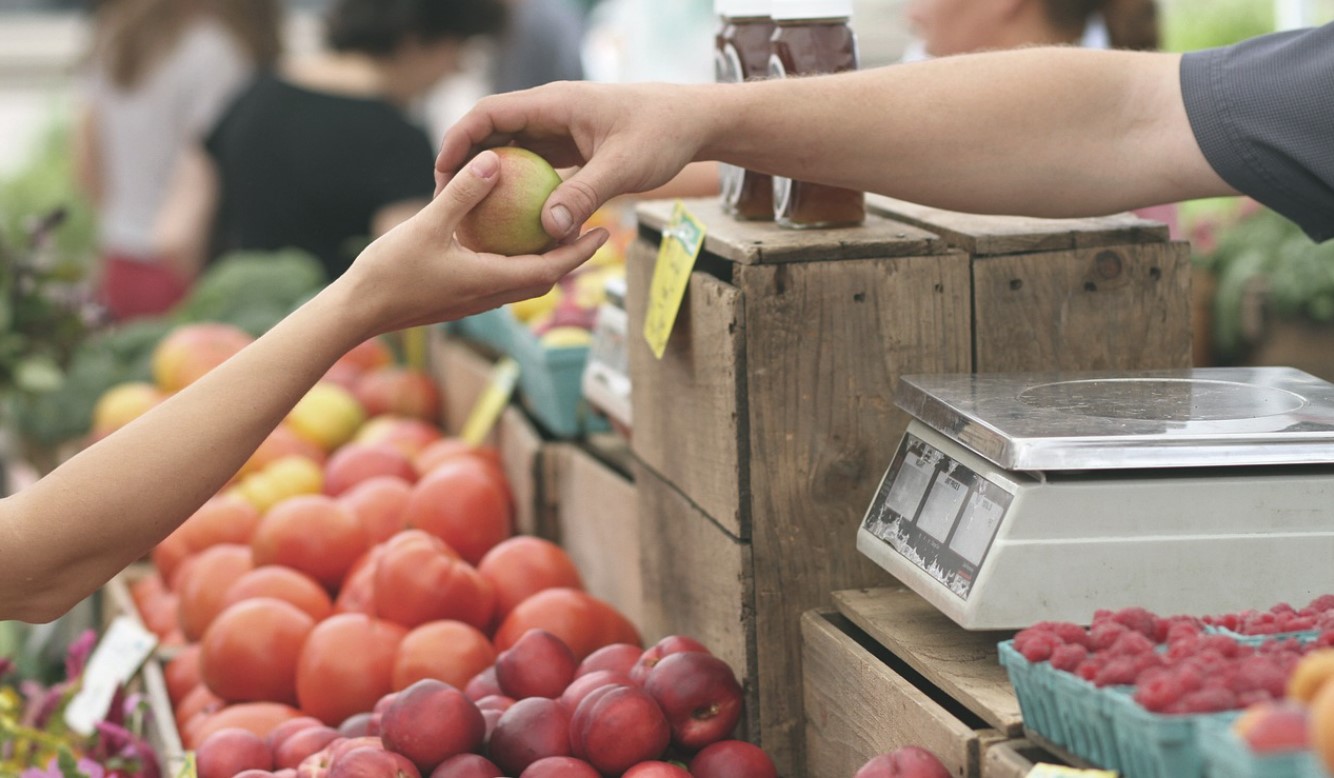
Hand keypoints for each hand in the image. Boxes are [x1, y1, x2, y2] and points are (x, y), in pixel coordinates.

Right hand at [342, 149, 609, 337]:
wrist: (356, 312)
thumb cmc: (389, 272)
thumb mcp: (427, 225)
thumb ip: (462, 194)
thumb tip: (494, 160)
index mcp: (490, 282)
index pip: (551, 269)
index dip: (580, 252)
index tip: (604, 232)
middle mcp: (488, 296)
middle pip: (544, 278)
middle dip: (571, 256)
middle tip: (591, 228)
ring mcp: (473, 300)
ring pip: (521, 281)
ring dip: (544, 260)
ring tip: (556, 231)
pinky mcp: (457, 298)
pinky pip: (498, 278)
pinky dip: (514, 260)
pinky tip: (505, 237)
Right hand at [435, 81, 709, 241]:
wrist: (693, 122)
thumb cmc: (662, 135)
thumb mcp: (624, 167)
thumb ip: (585, 195)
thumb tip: (549, 230)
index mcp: (554, 104)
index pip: (490, 113)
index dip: (459, 140)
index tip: (442, 173)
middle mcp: (551, 113)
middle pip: (492, 132)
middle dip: (466, 163)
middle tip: (446, 201)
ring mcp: (560, 130)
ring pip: (511, 150)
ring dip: (490, 177)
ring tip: (470, 214)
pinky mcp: (571, 147)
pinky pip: (534, 166)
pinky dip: (519, 188)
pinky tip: (512, 221)